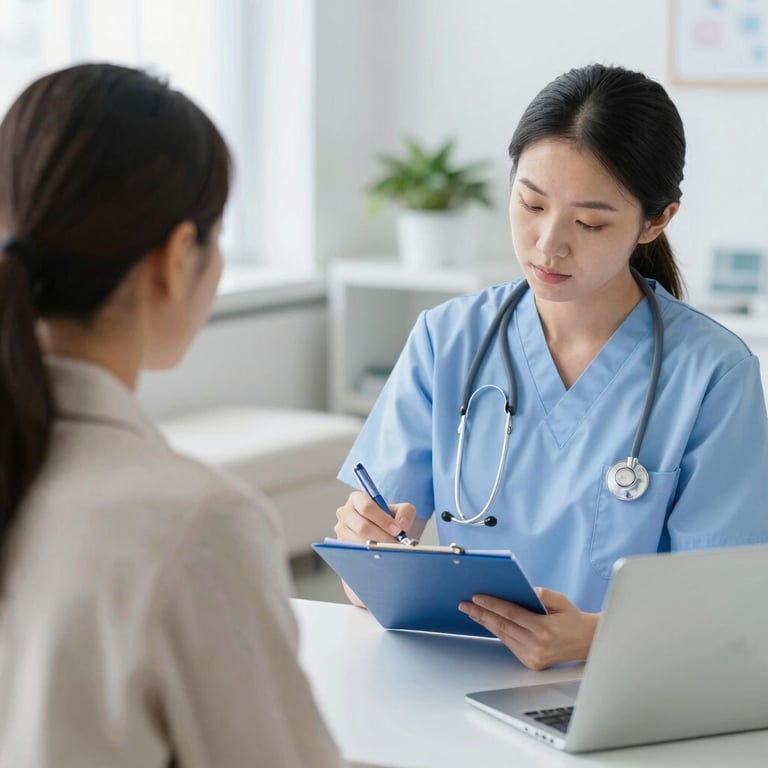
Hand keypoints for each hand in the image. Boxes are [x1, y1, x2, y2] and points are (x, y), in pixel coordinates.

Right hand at [334, 491, 416, 607]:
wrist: (383, 535)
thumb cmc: (389, 520)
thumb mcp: (401, 510)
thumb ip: (405, 512)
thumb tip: (402, 524)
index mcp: (357, 499)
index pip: (366, 507)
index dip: (382, 519)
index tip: (397, 530)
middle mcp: (345, 513)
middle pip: (361, 526)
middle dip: (381, 536)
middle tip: (396, 543)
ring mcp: (341, 531)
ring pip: (357, 542)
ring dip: (375, 548)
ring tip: (390, 551)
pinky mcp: (341, 547)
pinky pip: (354, 553)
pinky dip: (368, 556)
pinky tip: (380, 557)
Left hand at [458, 587, 599, 669]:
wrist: (586, 642)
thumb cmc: (572, 618)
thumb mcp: (561, 600)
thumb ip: (543, 594)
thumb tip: (524, 590)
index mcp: (545, 629)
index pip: (512, 614)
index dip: (492, 605)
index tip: (477, 597)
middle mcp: (538, 645)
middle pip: (503, 626)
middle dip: (481, 614)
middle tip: (465, 605)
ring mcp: (533, 657)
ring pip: (503, 636)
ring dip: (486, 623)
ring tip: (472, 612)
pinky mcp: (531, 663)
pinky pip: (509, 644)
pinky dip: (498, 632)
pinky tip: (488, 622)